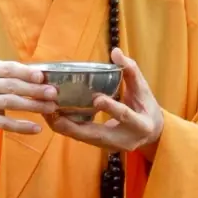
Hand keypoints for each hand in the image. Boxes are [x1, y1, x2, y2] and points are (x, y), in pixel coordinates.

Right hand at [0, 60, 57, 137]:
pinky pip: (6, 123)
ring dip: (33, 105)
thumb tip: (41, 76)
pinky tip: (37, 128)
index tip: (42, 76)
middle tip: (53, 93)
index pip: (9, 69)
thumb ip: (12, 75)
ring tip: (50, 108)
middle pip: (13, 86)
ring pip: (11, 103)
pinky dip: (22, 126)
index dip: (26, 72)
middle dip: (35, 89)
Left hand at [48, 47, 164, 156]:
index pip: (125, 116)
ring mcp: (111, 146)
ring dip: (63, 125)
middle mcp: (124, 140)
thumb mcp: (143, 89)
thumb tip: (115, 51)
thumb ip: (130, 70)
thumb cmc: (147, 107)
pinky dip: (66, 127)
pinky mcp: (100, 146)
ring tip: (46, 110)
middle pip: (95, 135)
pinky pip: (80, 138)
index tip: (97, 98)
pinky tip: (51, 116)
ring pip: (83, 138)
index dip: (111, 108)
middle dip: (72, 124)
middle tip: (53, 108)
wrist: (152, 133)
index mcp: (141, 125)